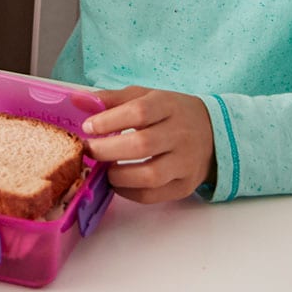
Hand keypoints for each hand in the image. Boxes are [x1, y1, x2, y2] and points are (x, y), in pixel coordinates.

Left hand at [77, 87, 215, 203]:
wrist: (214, 133)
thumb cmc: (170, 113)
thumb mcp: (145, 96)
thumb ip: (111, 99)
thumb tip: (77, 100)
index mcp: (169, 106)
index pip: (138, 112)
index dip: (109, 120)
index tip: (88, 127)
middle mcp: (180, 134)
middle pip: (142, 145)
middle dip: (107, 150)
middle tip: (89, 151)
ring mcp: (185, 162)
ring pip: (149, 175)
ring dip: (118, 175)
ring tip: (103, 169)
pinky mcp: (185, 185)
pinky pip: (154, 195)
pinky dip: (130, 192)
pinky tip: (118, 183)